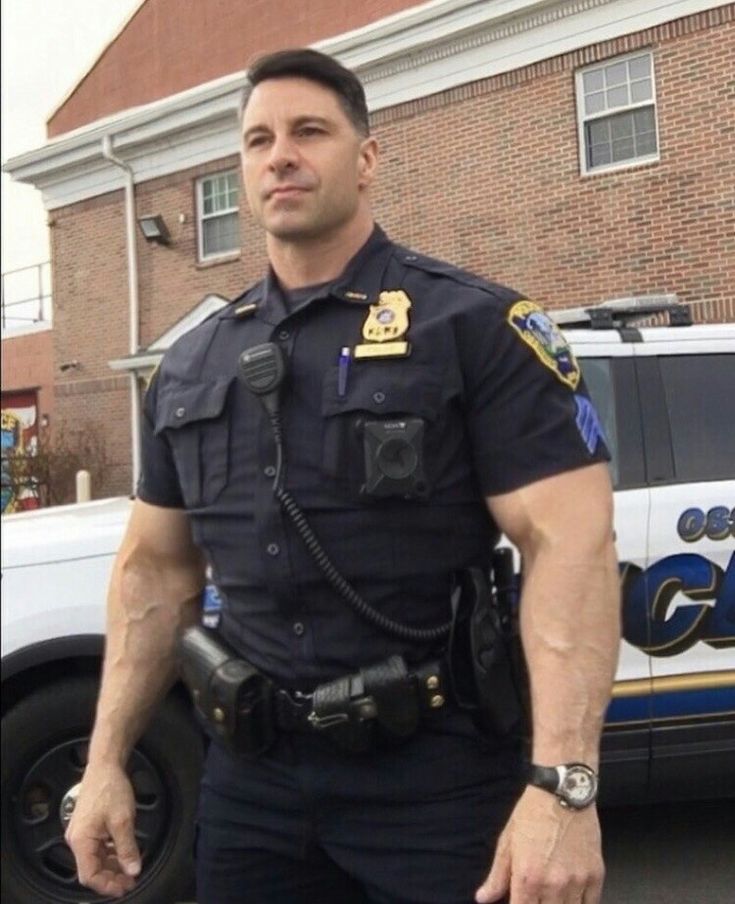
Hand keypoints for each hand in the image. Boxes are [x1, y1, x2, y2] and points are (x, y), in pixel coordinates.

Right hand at [65, 763, 141, 897]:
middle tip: (131, 880)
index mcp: (80, 841)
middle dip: (112, 877)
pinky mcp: (88, 826)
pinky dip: (111, 853)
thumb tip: (133, 870)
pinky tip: (124, 854)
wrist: (105, 765)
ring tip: (130, 869)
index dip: (107, 885)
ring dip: (112, 866)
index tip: (125, 887)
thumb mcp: (123, 821)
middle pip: (92, 868)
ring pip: (96, 859)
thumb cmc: (110, 789)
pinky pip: (98, 847)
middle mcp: (77, 839)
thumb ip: (127, 848)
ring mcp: (82, 833)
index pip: (90, 875)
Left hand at [476, 786, 604, 903]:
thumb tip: (483, 898)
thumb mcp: (508, 842)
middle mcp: (554, 885)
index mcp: (527, 878)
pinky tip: (572, 897)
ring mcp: (577, 882)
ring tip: (552, 896)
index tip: (520, 901)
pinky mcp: (596, 875)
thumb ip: (497, 875)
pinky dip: (581, 903)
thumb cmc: (532, 814)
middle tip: (536, 896)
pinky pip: (591, 903)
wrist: (563, 791)